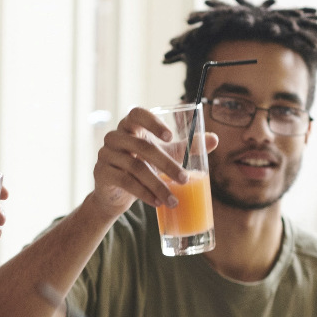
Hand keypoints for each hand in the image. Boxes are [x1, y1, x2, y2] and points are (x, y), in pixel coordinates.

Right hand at [88, 108, 219, 220]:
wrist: (116, 194)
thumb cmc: (142, 166)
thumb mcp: (164, 155)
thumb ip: (186, 146)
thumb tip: (215, 139)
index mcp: (130, 126)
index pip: (136, 114)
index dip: (152, 122)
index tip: (169, 136)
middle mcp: (115, 137)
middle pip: (142, 146)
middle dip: (167, 164)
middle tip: (185, 179)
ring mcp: (105, 154)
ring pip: (135, 167)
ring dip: (157, 185)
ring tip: (174, 200)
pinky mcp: (101, 172)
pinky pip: (124, 181)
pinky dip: (143, 193)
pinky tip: (157, 202)